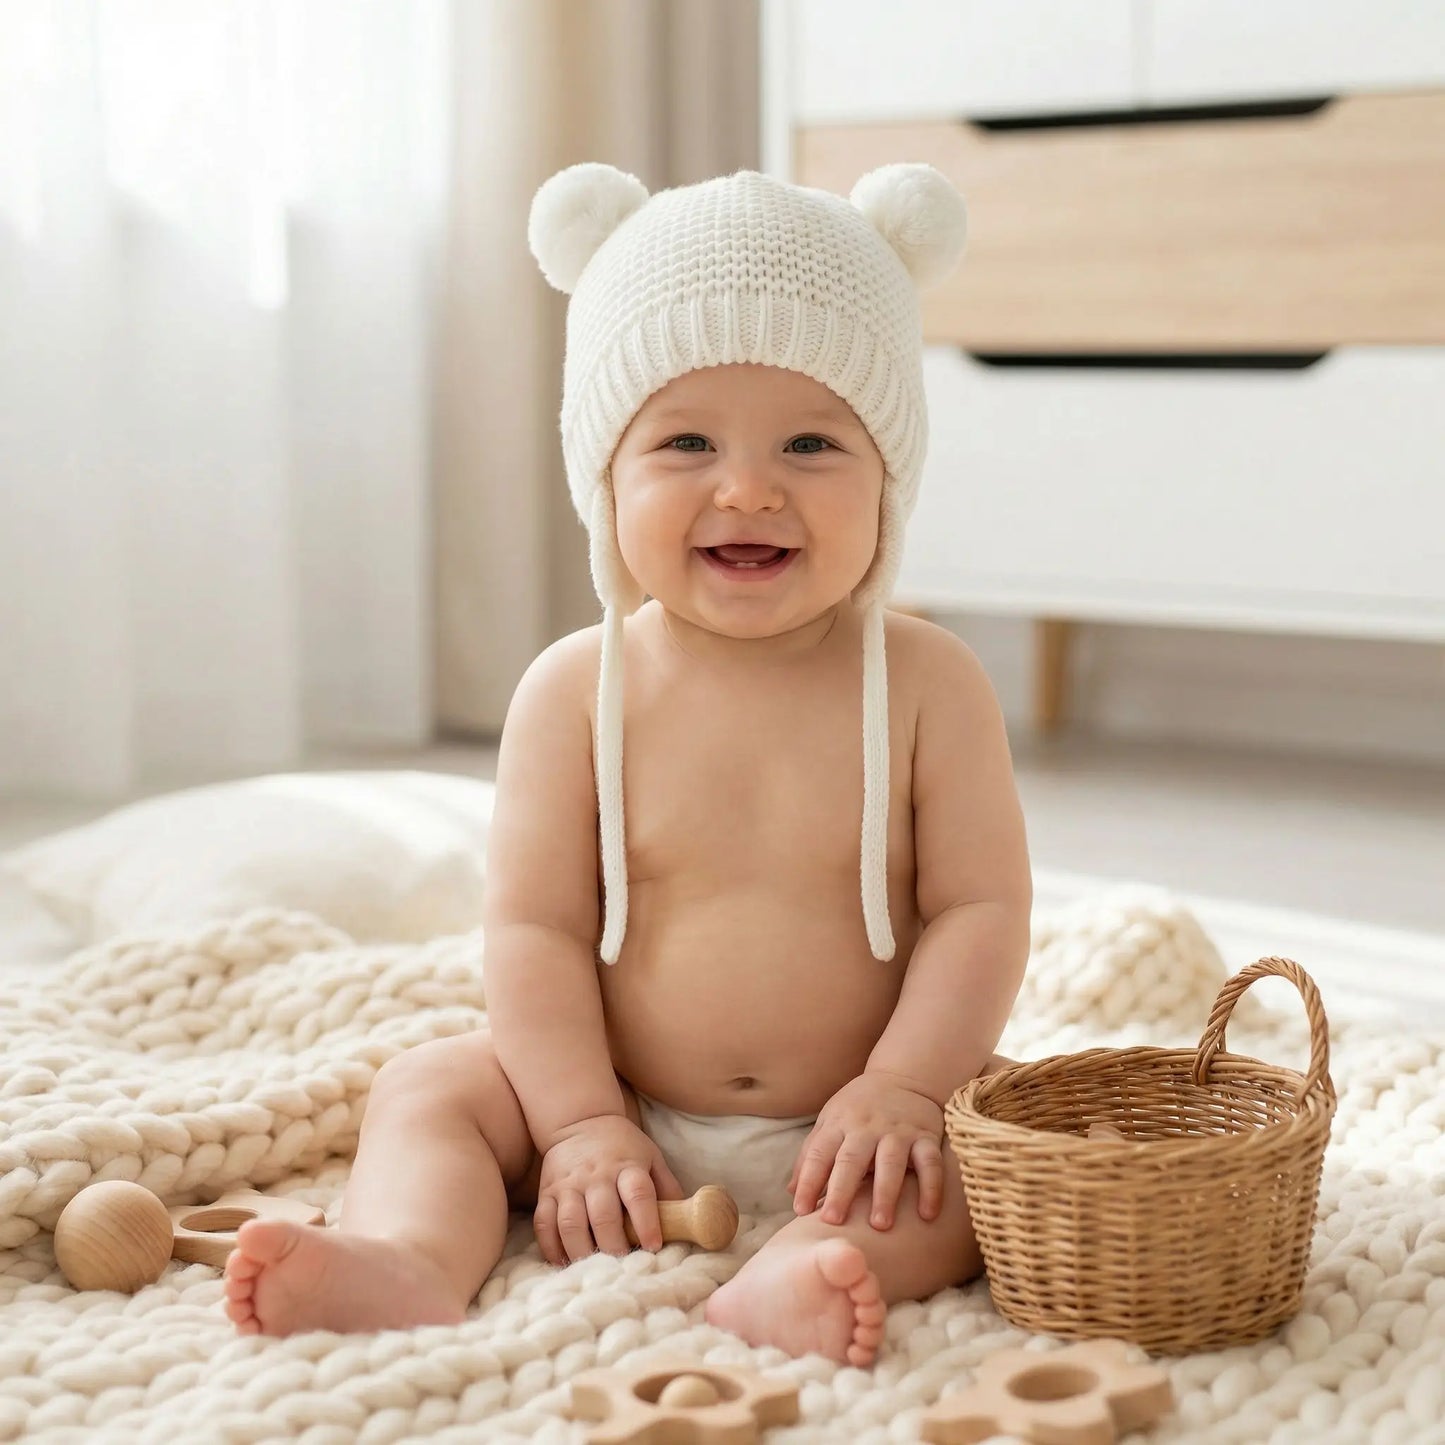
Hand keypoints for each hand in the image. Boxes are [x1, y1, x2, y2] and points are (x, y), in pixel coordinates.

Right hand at [535, 1114, 683, 1264]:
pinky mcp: (548, 1192)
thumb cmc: (623, 1147)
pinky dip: (552, 1247)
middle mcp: (597, 1175)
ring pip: (571, 1223)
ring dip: (581, 1251)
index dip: (646, 1222)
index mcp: (627, 1166)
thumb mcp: (651, 1157)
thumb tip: (689, 1221)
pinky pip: (544, 1224)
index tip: (654, 1246)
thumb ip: (667, 1188)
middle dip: (613, 1246)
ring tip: (593, 1270)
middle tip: (623, 1267)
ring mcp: (569, 1184)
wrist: (580, 1121)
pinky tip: (563, 1263)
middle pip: (603, 1215)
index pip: (638, 1194)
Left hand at [787, 1072, 945, 1229]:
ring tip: (880, 1225)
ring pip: (891, 1163)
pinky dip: (931, 1188)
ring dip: (885, 1194)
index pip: (819, 1154)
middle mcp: (867, 1127)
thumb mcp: (831, 1121)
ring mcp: (898, 1131)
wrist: (905, 1077)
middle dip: (841, 1190)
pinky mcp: (926, 1137)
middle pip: (851, 1160)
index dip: (808, 1181)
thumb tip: (792, 1193)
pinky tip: (927, 1215)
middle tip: (833, 1221)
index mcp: (839, 1124)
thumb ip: (811, 1155)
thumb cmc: (859, 1108)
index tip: (801, 1211)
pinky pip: (930, 1163)